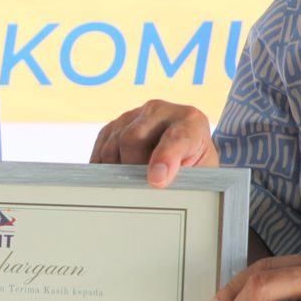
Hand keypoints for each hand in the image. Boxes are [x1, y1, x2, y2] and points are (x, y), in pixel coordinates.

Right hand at [92, 99, 217, 184]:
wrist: (185, 151)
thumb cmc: (193, 166)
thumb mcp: (198, 175)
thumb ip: (182, 181)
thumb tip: (156, 190)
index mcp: (191, 121)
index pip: (177, 137)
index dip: (165, 159)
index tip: (157, 180)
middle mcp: (162, 110)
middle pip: (134, 137)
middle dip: (133, 167)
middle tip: (140, 187)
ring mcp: (135, 115)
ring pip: (113, 143)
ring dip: (117, 169)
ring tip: (131, 182)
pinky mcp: (116, 125)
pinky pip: (101, 146)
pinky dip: (104, 166)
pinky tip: (114, 177)